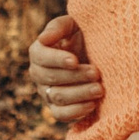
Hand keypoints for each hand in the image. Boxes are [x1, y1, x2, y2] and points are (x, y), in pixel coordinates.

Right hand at [29, 14, 102, 128]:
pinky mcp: (57, 109)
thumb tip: (42, 39)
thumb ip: (58, 27)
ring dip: (79, 94)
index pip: (40, 56)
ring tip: (99, 89)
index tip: (74, 60)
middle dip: (74, 76)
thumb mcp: (74, 25)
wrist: (100, 55)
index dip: (56, 60)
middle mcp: (38, 74)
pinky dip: (76, 111)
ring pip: (57, 97)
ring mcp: (46, 93)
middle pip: (49, 78)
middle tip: (96, 73)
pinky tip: (93, 104)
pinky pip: (61, 115)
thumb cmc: (84, 36)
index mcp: (39, 52)